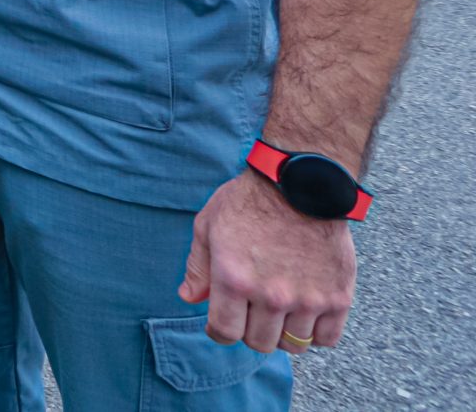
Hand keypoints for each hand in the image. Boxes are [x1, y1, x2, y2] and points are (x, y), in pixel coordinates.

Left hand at [180, 170, 355, 353]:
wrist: (302, 184)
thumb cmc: (249, 201)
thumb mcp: (208, 226)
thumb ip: (198, 267)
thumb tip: (189, 298)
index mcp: (234, 280)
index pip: (224, 332)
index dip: (219, 330)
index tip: (224, 322)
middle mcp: (271, 296)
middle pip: (259, 343)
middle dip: (251, 330)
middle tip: (254, 310)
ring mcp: (307, 300)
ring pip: (292, 344)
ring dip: (283, 331)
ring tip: (281, 309)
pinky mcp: (338, 298)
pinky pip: (326, 339)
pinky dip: (316, 332)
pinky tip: (306, 313)